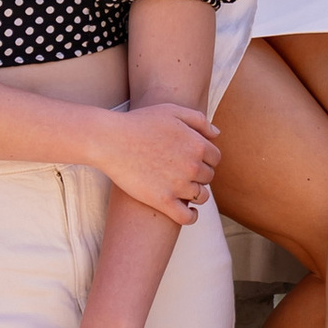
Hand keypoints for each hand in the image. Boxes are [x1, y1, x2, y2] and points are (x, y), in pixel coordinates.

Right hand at [93, 98, 220, 224]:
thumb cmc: (139, 123)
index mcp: (197, 145)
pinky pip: (187, 217)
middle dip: (199, 175)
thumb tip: (217, 134)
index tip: (193, 160)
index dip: (205, 159)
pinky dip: (191, 217)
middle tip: (183, 172)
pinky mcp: (163, 201)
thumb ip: (198, 120)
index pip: (215, 158)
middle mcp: (192, 166)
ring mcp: (178, 185)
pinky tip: (188, 212)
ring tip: (183, 190)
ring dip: (195, 194)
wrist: (110, 140)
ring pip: (201, 197)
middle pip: (208, 177)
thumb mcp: (172, 111)